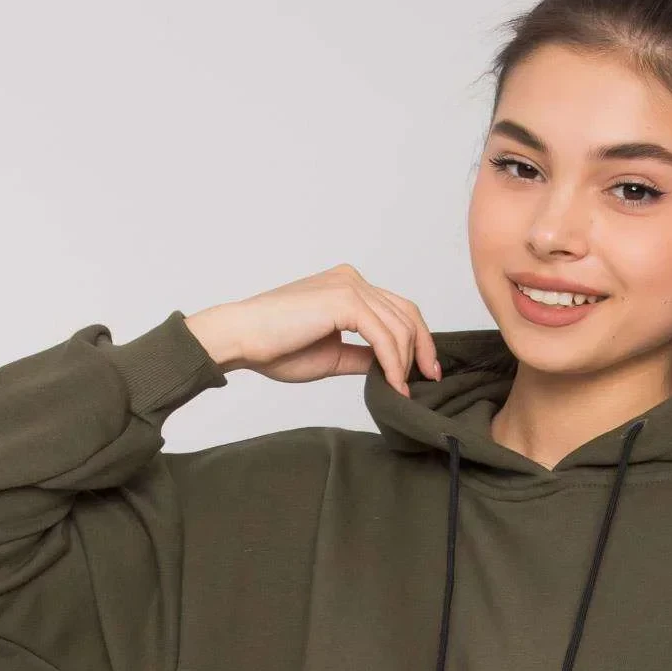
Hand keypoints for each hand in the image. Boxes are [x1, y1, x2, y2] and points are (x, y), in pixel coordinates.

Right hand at [185, 265, 441, 393]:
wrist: (242, 338)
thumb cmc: (275, 347)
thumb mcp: (332, 356)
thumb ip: (363, 357)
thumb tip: (389, 370)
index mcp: (348, 287)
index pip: (397, 310)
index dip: (418, 340)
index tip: (425, 372)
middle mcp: (352, 280)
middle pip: (407, 313)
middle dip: (423, 350)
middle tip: (429, 380)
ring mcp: (349, 286)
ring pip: (399, 326)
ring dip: (405, 363)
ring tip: (402, 390)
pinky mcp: (343, 299)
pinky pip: (383, 335)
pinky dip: (393, 362)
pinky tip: (393, 384)